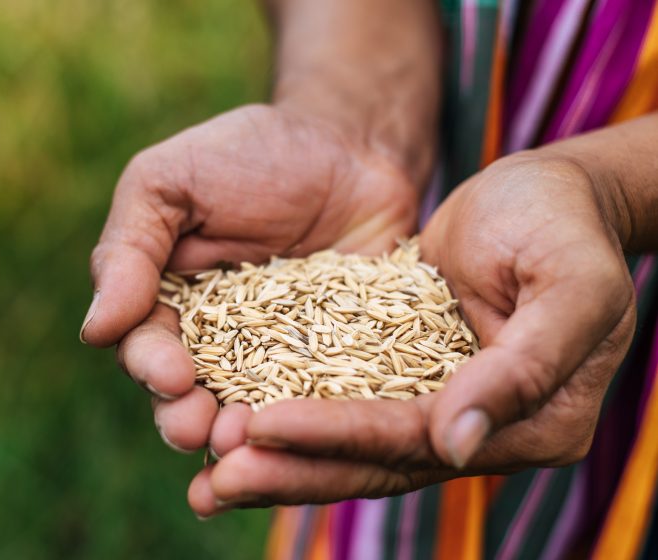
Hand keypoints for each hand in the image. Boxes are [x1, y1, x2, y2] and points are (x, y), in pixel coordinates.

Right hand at [80, 104, 420, 454]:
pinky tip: (306, 433)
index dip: (151, 367)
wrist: (349, 146)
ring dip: (239, 433)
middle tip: (199, 427)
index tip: (172, 375)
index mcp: (166, 299)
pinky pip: (314, 399)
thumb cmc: (250, 155)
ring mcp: (275, 354)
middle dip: (185, 418)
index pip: (143, 346)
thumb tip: (95, 330)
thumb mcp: (170, 182)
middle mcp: (215, 338)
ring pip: (245, 409)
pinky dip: (306, 421)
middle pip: (188, 395)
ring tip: (247, 439)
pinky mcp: (330, 360)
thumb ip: (129, 249)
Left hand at [186, 152, 635, 516]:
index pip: (420, 441)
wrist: (546, 194)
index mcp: (536, 423)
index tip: (259, 426)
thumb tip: (455, 443)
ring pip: (354, 444)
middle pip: (378, 461)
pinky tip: (238, 421)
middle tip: (212, 482)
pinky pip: (346, 403)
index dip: (339, 437)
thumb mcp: (571, 282)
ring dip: (283, 459)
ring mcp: (442, 406)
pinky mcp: (408, 377)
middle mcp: (483, 430)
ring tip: (207, 474)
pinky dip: (296, 417)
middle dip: (293, 469)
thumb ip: (525, 366)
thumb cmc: (565, 223)